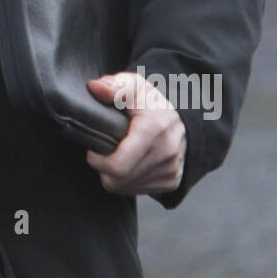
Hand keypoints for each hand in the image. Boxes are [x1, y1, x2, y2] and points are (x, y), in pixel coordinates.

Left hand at [85, 72, 185, 195]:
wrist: (181, 119)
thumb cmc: (151, 103)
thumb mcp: (133, 86)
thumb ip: (114, 86)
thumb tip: (95, 88)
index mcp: (154, 129)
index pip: (118, 166)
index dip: (98, 160)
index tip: (94, 147)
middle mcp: (166, 153)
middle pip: (117, 180)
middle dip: (102, 168)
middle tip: (104, 150)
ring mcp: (171, 170)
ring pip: (124, 188)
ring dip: (114, 175)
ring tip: (118, 154)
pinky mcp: (172, 182)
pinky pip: (136, 191)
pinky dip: (127, 181)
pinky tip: (130, 163)